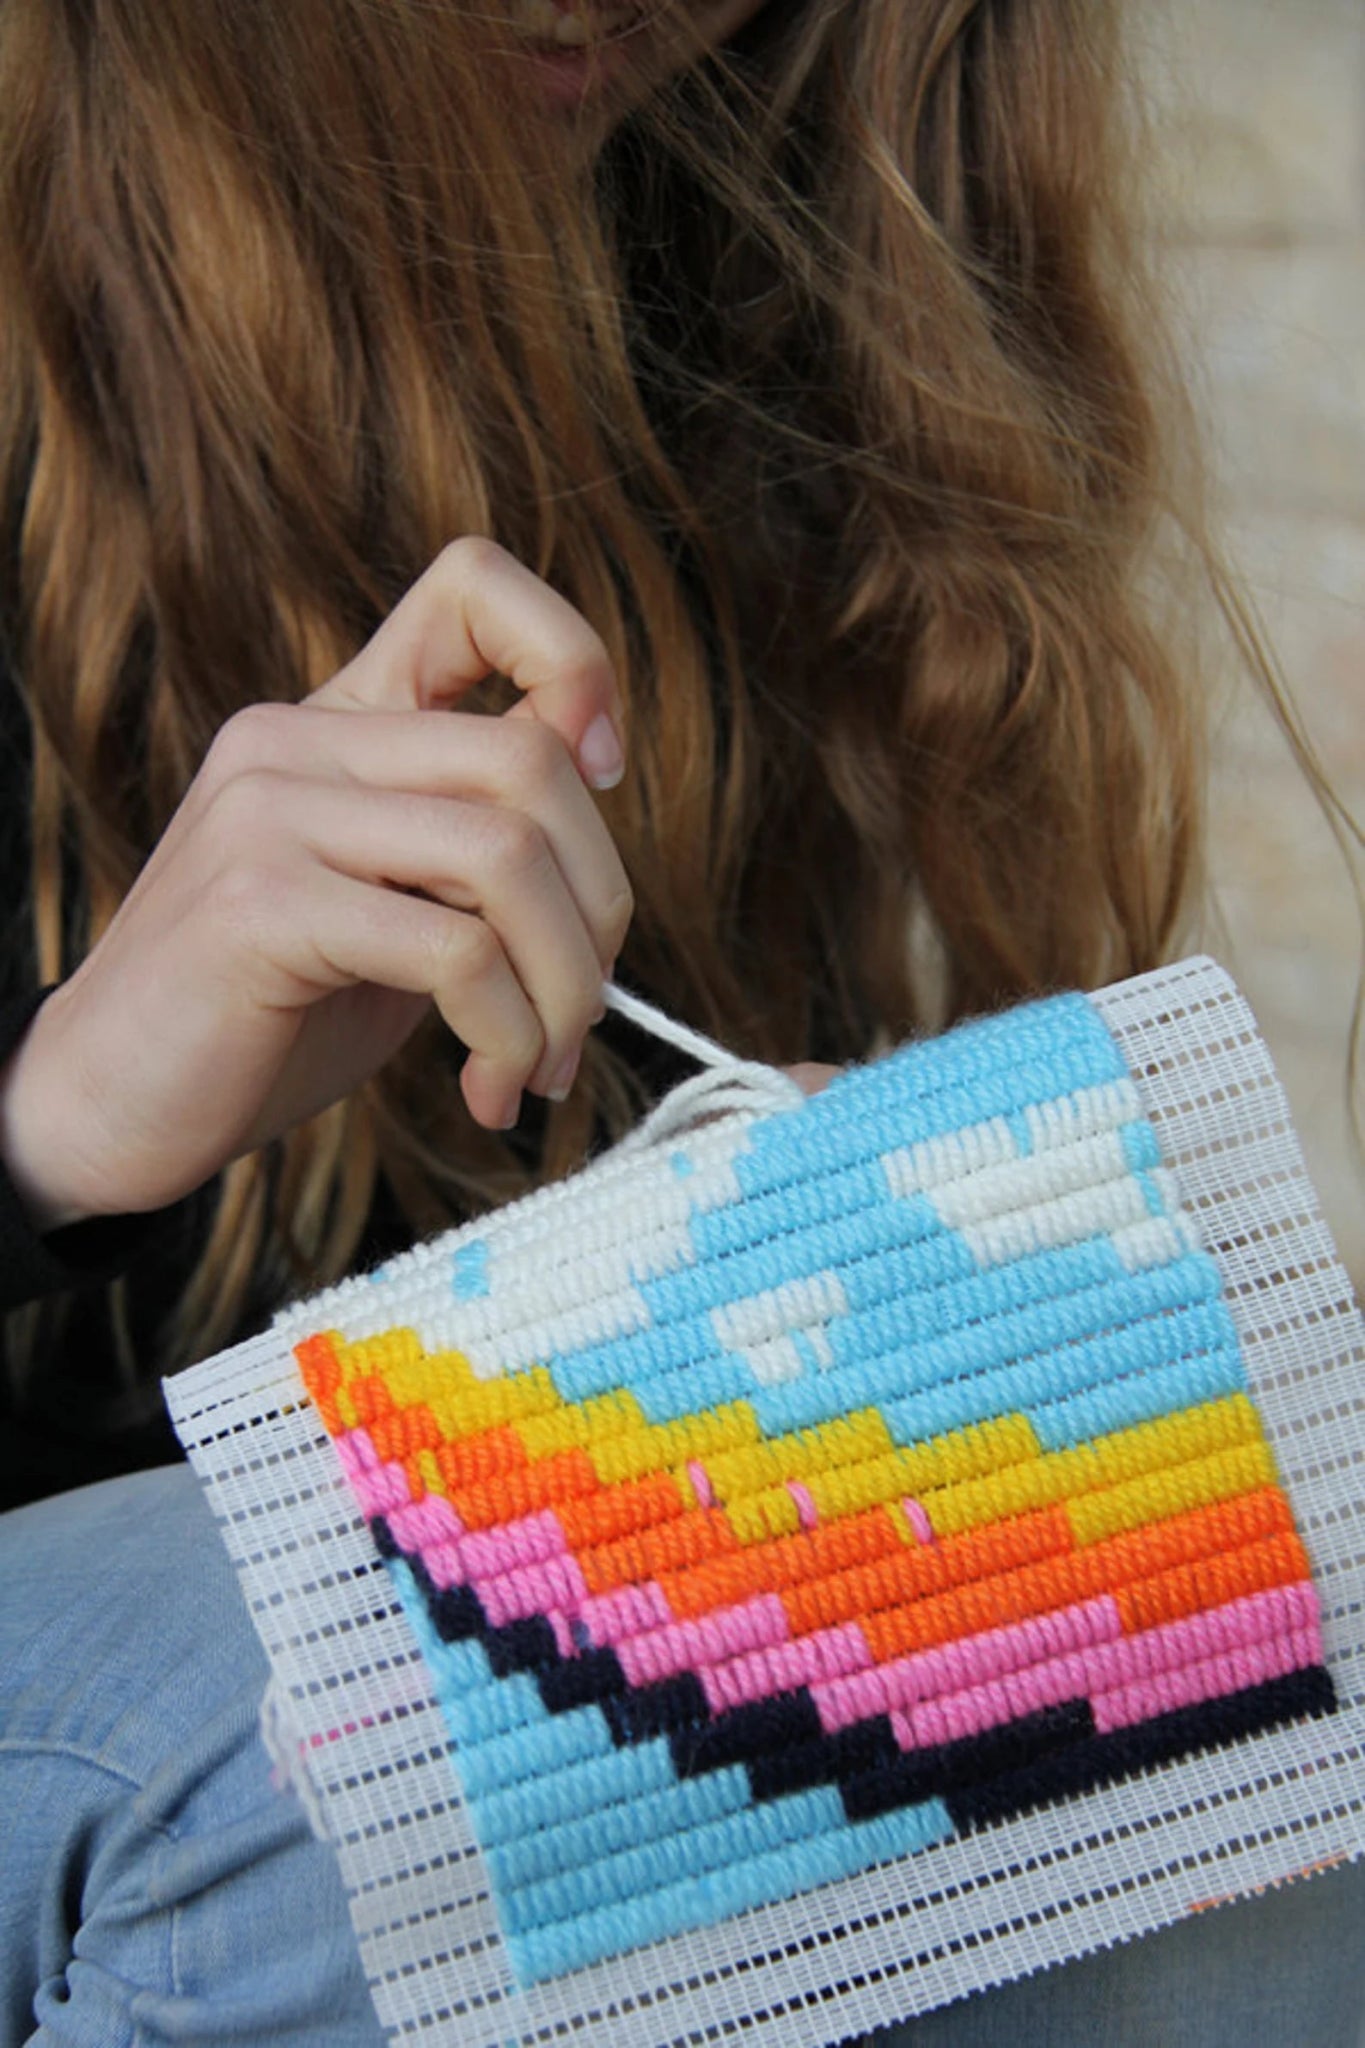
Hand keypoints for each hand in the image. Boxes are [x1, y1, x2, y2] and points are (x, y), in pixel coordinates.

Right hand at [0, 541, 632, 1229]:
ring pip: (509, 854)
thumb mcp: (390, 906)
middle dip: (599, 907)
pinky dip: (507, 1033)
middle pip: (531, 760)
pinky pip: (456, 952)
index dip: (573, 663)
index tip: (603, 777)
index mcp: (334, 720)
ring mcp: (270, 810)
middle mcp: (297, 737)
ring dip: (562, 988)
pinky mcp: (260, 903)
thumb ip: (473, 845)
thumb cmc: (265, 1017)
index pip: (472, 587)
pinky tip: (489, 1090)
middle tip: (583, 1012)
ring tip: (540, 1066)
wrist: (106, 1106)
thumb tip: (604, 823)